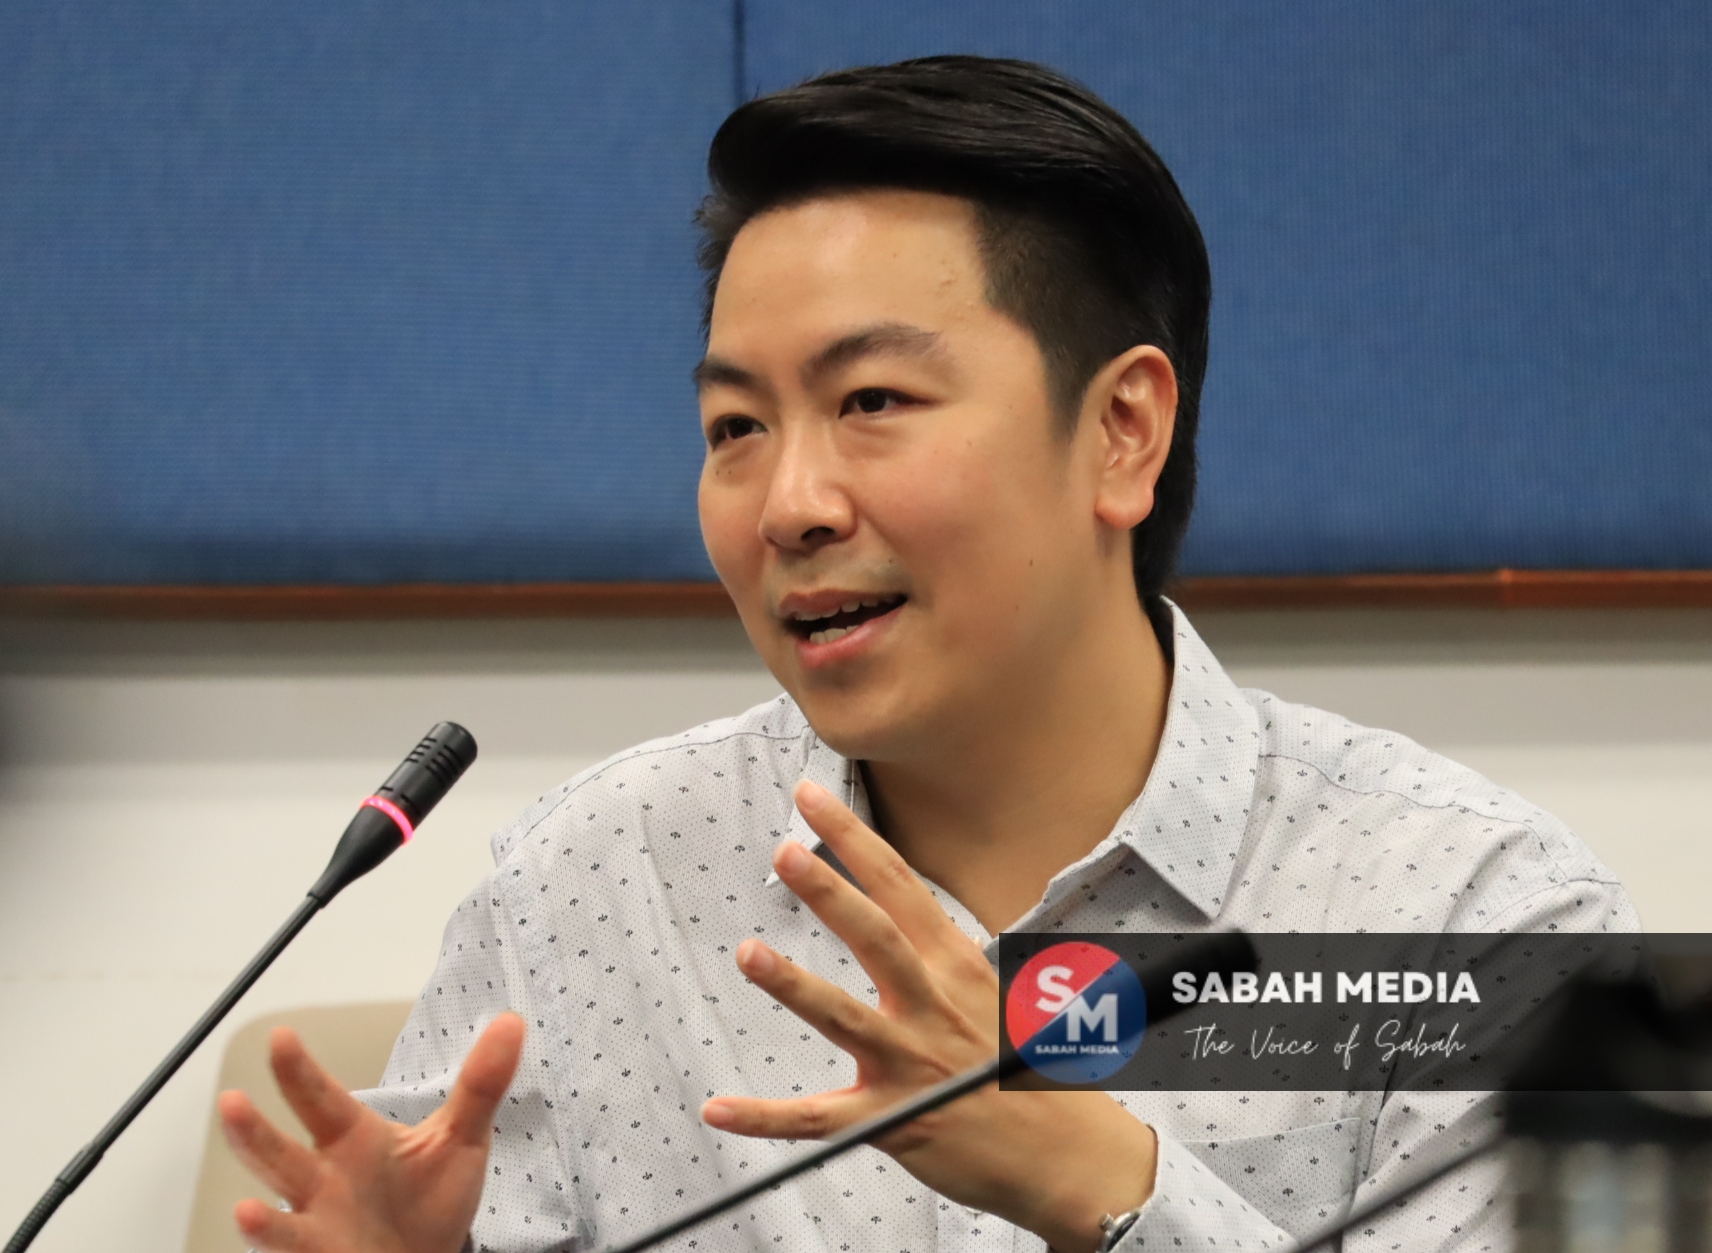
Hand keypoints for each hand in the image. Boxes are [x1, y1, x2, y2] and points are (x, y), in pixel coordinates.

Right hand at [217, 1011, 524, 1252]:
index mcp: (350, 1137)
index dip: (298, 1070)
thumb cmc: (431, 1198)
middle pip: (281, 1149)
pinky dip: (272, 1236)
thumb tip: (513, 1022)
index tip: (280, 1036)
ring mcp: (315, 1219)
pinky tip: (252, 1219)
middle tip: (232, 1098)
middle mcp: (322, 1176)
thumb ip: (481, 1084)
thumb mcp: (460, 1138)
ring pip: (278, 1202)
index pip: (319, 1098)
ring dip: (257, 1204)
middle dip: (254, 1128)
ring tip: (240, 1200)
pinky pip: (291, 1245)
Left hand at [700, 782, 1154, 1252]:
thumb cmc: (1028, 1069)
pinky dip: (764, 1117)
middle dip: (830, 891)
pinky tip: (718, 1109)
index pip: (899, 886)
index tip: (812, 797)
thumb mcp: (995, 992)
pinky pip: (818, 1119)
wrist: (1070, 1156)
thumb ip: (941, 957)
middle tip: (784, 851)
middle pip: (877, 936)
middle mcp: (934, 1006)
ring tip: (749, 952)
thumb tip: (898, 911)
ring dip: (794, 984)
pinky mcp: (891, 1121)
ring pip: (845, 1016)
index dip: (853, 839)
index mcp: (957, 966)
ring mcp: (912, 1064)